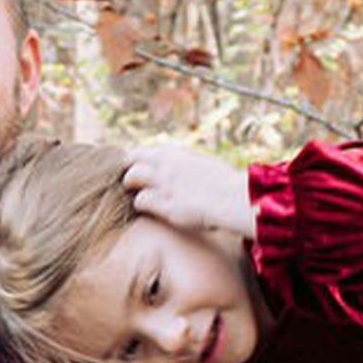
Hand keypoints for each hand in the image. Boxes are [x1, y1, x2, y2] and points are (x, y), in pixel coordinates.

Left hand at [124, 144, 254, 238]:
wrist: (235, 198)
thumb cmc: (224, 184)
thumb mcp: (202, 163)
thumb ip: (183, 162)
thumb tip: (175, 165)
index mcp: (176, 152)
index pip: (142, 151)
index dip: (136, 162)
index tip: (136, 172)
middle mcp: (167, 163)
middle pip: (131, 159)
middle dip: (128, 170)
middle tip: (130, 184)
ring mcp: (164, 181)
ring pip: (131, 177)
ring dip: (131, 187)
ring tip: (137, 196)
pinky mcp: (165, 203)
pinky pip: (140, 201)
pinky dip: (142, 206)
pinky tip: (150, 210)